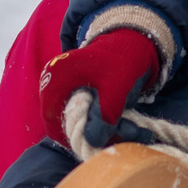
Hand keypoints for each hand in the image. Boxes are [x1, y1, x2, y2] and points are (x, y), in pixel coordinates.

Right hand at [38, 28, 161, 149]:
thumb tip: (91, 140)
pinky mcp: (83, 95)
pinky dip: (110, 123)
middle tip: (126, 134)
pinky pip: (92, 116)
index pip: (51, 118)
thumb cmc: (123, 59)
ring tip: (136, 129)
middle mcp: (58, 84)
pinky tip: (131, 124)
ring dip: (110, 130)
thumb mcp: (117, 87)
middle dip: (99, 134)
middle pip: (69, 122)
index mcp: (57, 78)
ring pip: (84, 122)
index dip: (70, 136)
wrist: (135, 42)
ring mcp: (69, 90)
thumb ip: (105, 114)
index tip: (94, 145)